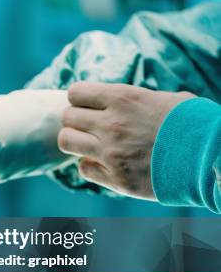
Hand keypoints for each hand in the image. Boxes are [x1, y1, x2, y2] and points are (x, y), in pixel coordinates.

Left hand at [58, 82, 194, 199]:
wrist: (212, 160)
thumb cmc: (197, 126)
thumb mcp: (169, 100)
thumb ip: (139, 100)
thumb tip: (128, 101)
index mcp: (124, 99)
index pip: (75, 92)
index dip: (80, 99)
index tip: (89, 106)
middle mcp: (111, 124)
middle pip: (66, 118)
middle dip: (76, 121)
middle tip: (90, 128)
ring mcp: (110, 153)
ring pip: (66, 142)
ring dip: (76, 143)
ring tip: (92, 145)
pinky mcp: (115, 178)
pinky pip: (83, 169)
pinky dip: (90, 166)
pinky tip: (106, 164)